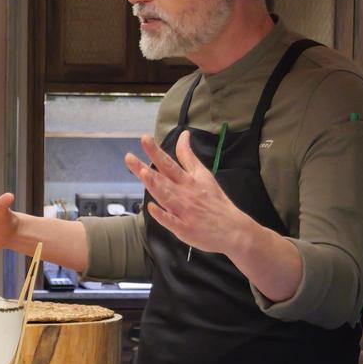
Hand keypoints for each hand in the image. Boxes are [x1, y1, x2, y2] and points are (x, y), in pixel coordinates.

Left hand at [124, 131, 255, 255]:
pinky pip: (172, 221)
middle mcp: (185, 193)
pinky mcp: (185, 228)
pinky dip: (162, 215)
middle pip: (162, 179)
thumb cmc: (215, 200)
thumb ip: (189, 156)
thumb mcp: (204, 174)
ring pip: (166, 197)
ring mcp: (184, 211)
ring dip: (155, 185)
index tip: (144, 138)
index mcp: (188, 180)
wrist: (233, 228)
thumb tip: (183, 135)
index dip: (155, 151)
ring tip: (143, 173)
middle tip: (129, 157)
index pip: (169, 163)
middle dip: (145, 168)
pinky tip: (151, 207)